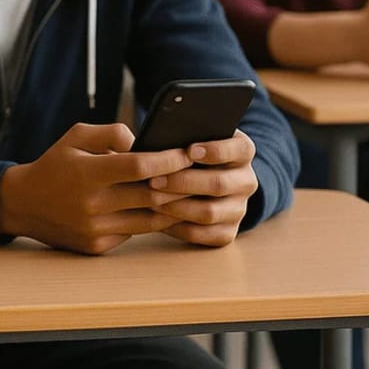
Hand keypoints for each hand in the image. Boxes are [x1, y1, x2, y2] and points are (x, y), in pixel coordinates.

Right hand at [0, 123, 192, 254]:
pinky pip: (135, 233)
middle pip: (151, 195)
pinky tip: (165, 209)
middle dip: (180, 183)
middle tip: (200, 172)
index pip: (139, 166)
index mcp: (87, 172)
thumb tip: (145, 141)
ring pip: (150, 219)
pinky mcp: (98, 246)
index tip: (187, 152)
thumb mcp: (75, 136)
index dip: (168, 159)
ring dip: (173, 206)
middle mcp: (92, 204)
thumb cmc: (55, 164)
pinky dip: (152, 220)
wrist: (23, 204)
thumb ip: (112, 132)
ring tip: (190, 192)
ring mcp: (95, 229)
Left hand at [150, 131, 258, 246]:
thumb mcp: (186, 139)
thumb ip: (167, 134)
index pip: (240, 150)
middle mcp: (245, 181)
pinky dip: (178, 227)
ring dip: (177, 207)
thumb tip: (123, 133)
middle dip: (183, 182)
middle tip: (154, 180)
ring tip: (151, 200)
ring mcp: (239, 208)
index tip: (190, 151)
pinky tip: (157, 218)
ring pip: (210, 212)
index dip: (216, 151)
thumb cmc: (186, 156)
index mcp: (241, 152)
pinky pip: (203, 235)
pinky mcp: (227, 232)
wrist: (200, 185)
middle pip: (219, 184)